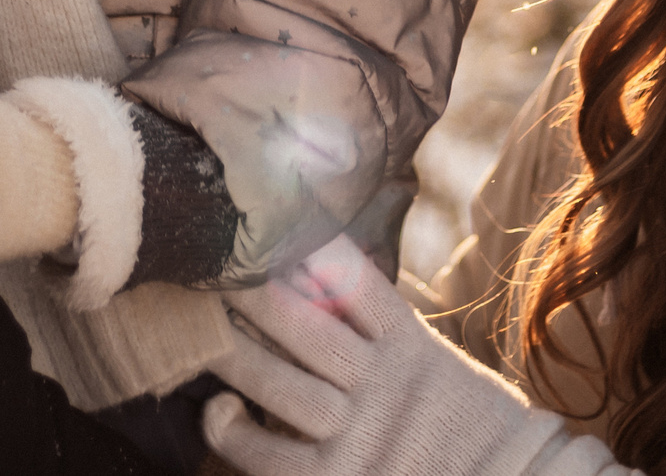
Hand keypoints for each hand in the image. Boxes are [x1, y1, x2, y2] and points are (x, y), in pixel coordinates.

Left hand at [203, 236, 635, 475]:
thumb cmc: (469, 428)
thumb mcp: (441, 366)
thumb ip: (390, 331)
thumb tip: (331, 279)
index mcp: (410, 347)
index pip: (354, 282)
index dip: (306, 247)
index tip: (268, 215)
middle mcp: (382, 384)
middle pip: (302, 323)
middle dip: (250, 288)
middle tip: (205, 256)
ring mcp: (358, 434)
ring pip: (278, 384)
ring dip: (231, 352)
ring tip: (196, 322)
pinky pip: (269, 457)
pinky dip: (235, 434)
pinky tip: (216, 411)